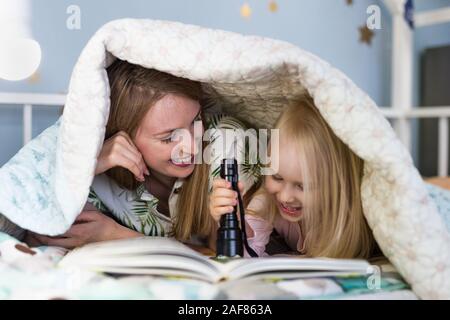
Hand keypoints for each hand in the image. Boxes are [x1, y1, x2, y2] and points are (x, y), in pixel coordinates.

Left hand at [26, 211, 140, 248]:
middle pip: (51, 240)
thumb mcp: (95, 215)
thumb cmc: (106, 225)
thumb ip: (80, 215)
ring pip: (53, 245)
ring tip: (34, 233)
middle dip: (39, 235)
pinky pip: (59, 247)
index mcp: (79, 231)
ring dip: (43, 240)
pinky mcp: (75, 249)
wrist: (115, 239)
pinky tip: (45, 238)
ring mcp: (74, 247)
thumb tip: (66, 213)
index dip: (45, 226)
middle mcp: (74, 241)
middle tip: (31, 227)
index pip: (57, 229)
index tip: (37, 220)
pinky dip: (50, 243)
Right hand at [95, 131, 148, 181]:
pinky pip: (131, 165)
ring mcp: (116, 146)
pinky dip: (136, 172)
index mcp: (122, 134)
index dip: (142, 161)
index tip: (144, 169)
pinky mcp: (114, 155)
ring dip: (140, 171)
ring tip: (140, 177)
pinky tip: (137, 177)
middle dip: (142, 167)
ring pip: (136, 160)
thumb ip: (127, 152)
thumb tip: (142, 162)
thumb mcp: (115, 150)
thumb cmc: (99, 158)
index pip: (137, 149)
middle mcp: (120, 138)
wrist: (84, 163)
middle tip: (144, 175)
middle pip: (137, 155)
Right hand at [209, 178, 243, 222]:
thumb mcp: (236, 194)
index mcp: (218, 189)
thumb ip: (239, 188)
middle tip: (236, 195)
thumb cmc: (231, 202)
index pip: (216, 183)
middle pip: (217, 191)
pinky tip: (231, 208)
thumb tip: (240, 184)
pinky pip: (219, 210)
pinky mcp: (214, 212)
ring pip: (218, 201)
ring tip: (235, 202)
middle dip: (229, 193)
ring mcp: (213, 204)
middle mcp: (214, 196)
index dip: (222, 182)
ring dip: (228, 201)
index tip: (230, 184)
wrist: (231, 215)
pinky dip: (226, 209)